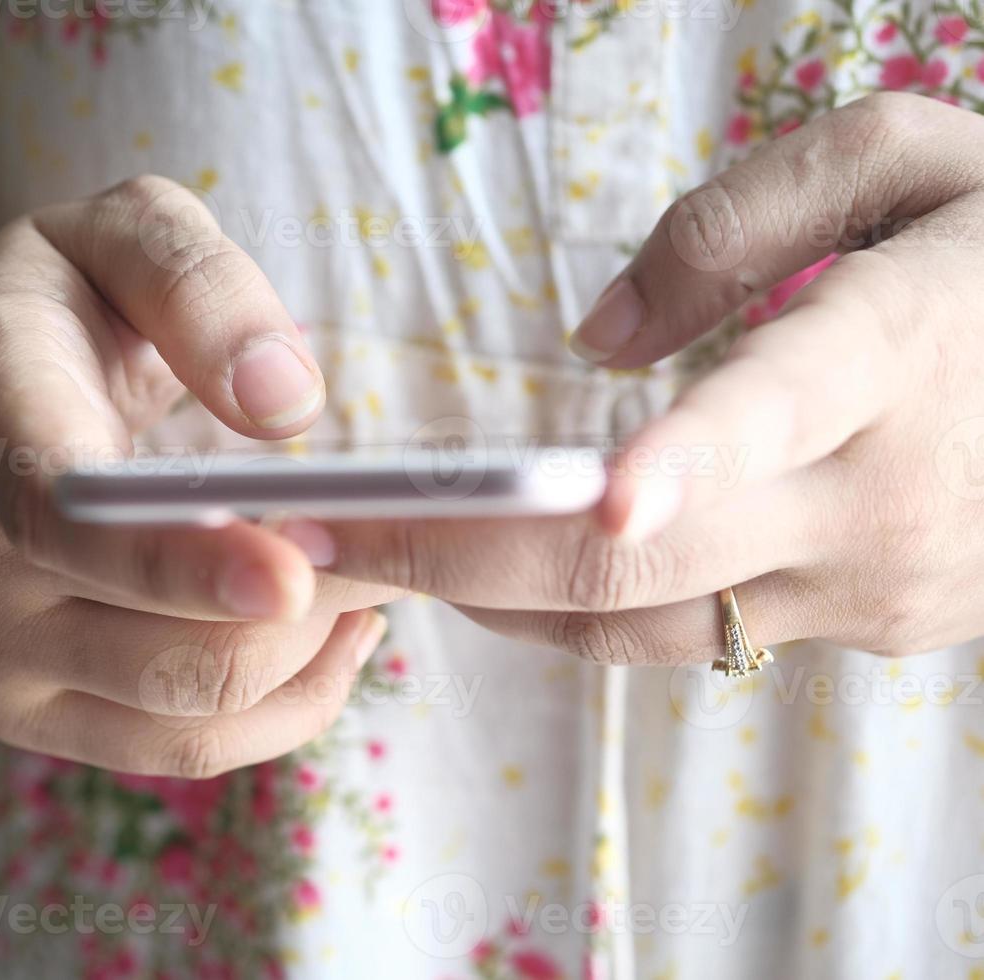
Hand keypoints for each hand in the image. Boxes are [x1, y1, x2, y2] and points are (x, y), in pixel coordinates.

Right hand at [0, 176, 394, 775]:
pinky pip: (183, 749)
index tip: (294, 573)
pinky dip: (284, 703)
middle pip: (159, 643)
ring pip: (187, 714)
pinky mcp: (22, 709)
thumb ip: (200, 287)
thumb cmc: (64, 301)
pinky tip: (327, 630)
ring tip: (369, 569)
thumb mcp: (125, 231)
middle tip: (400, 535)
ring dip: (308, 655)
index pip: (63, 513)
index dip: (179, 558)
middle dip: (310, 604)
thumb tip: (286, 401)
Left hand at [322, 93, 983, 665]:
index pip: (781, 408)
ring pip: (644, 623)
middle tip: (318, 533)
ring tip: (373, 554)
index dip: (685, 458)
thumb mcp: (905, 162)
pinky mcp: (868, 631)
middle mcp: (882, 499)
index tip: (592, 495)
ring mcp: (875, 590)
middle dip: (458, 553)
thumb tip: (593, 343)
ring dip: (495, 595)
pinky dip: (584, 608)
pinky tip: (508, 567)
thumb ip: (741, 224)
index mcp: (901, 354)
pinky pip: (693, 634)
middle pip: (641, 560)